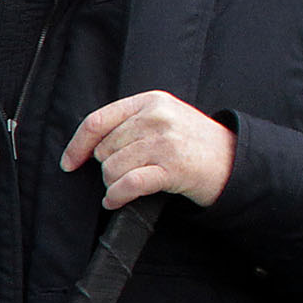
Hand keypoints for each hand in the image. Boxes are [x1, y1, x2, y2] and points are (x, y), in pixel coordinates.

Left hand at [61, 91, 234, 206]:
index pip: (97, 121)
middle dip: (106, 167)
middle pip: (103, 149)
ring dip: (112, 184)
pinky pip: (127, 185)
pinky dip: (116, 197)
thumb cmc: (192, 142)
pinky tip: (115, 200)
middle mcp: (157, 118)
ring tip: (127, 185)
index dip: (77, 145)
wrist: (234, 160)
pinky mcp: (172, 168)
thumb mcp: (164, 117)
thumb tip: (86, 144)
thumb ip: (130, 121)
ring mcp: (165, 143)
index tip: (68, 163)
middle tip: (124, 172)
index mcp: (150, 101)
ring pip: (112, 168)